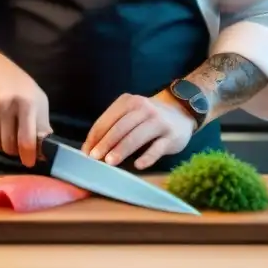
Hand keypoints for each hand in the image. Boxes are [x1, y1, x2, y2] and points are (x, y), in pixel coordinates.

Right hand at [0, 55, 51, 166]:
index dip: (28, 155)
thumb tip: (44, 151)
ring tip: (8, 131)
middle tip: (19, 145)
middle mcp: (5, 105)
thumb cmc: (20, 87)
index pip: (26, 139)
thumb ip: (42, 125)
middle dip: (15, 151)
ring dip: (3, 144)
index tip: (29, 162)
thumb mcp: (37, 100)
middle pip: (9, 145)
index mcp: (26, 103)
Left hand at [82, 92, 196, 169]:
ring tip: (110, 162)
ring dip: (122, 150)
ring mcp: (158, 121)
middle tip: (95, 158)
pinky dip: (147, 157)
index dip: (95, 137)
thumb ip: (113, 127)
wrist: (181, 112)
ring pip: (137, 136)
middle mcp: (143, 108)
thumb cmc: (147, 117)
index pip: (107, 120)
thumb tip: (90, 148)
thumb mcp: (130, 114)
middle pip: (120, 127)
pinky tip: (138, 165)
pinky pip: (157, 148)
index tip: (86, 152)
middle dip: (105, 143)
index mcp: (128, 102)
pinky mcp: (171, 136)